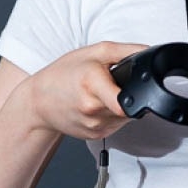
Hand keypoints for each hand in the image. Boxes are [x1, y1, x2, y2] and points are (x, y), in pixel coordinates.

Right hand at [27, 40, 146, 141]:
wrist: (38, 100)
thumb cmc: (63, 74)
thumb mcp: (95, 52)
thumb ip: (126, 51)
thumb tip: (149, 53)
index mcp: (93, 86)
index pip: (124, 104)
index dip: (135, 96)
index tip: (132, 90)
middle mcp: (93, 110)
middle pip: (129, 105)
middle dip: (127, 93)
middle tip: (109, 83)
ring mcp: (94, 126)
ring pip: (125, 116)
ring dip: (120, 105)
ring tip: (100, 93)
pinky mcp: (95, 136)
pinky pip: (115, 124)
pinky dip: (111, 114)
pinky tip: (96, 105)